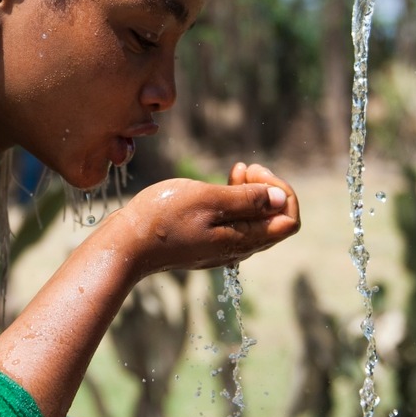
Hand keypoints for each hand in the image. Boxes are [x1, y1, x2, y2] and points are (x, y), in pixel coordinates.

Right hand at [97, 163, 299, 279]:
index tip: (256, 172)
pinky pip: (234, 223)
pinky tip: (222, 183)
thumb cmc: (163, 218)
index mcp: (244, 240)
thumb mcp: (208, 199)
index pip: (289, 220)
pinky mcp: (207, 244)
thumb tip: (280, 198)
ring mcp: (223, 248)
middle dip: (268, 188)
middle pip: (274, 220)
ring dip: (251, 192)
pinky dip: (234, 201)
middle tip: (244, 167)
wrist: (126, 245)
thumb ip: (247, 199)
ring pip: (254, 220)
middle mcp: (239, 249)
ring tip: (236, 170)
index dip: (282, 191)